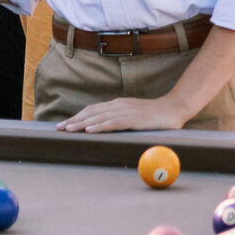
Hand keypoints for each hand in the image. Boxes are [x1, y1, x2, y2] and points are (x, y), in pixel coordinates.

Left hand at [61, 96, 188, 132]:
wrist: (175, 108)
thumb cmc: (156, 116)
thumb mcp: (135, 117)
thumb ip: (122, 121)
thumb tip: (108, 129)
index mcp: (119, 105)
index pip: (93, 109)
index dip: (78, 116)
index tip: (65, 124)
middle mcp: (119, 105)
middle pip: (92, 112)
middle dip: (74, 120)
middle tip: (59, 128)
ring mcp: (126, 111)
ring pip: (98, 117)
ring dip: (81, 123)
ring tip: (68, 129)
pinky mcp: (133, 118)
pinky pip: (113, 123)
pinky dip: (99, 126)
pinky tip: (89, 130)